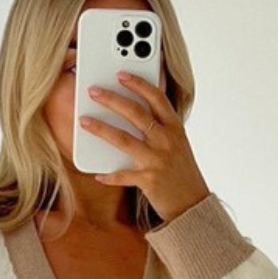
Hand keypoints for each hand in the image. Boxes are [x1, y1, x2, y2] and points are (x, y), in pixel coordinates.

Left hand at [80, 71, 211, 223]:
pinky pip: (123, 175)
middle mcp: (166, 140)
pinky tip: (98, 174)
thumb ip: (161, 127)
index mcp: (174, 127)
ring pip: (123, 139)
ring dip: (101, 129)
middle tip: (93, 91)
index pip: (156, 98)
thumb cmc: (181, 172)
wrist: (192, 204)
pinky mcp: (149, 180)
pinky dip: (109, 175)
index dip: (137, 83)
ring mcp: (157, 160)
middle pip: (135, 113)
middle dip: (111, 99)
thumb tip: (135, 111)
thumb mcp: (177, 144)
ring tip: (84, 121)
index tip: (120, 74)